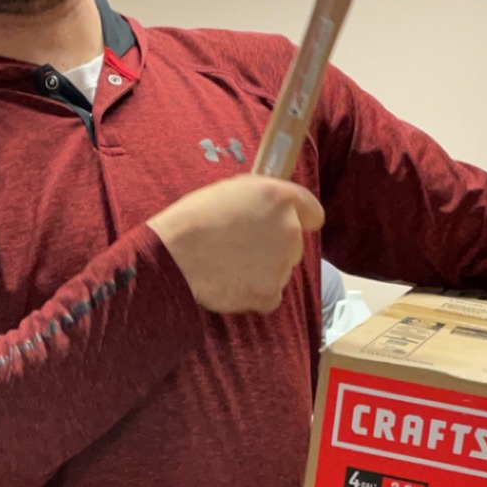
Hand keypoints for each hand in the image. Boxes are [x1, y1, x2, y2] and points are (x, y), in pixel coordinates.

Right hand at [149, 173, 324, 314]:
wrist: (174, 254)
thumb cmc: (195, 218)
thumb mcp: (233, 190)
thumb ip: (264, 198)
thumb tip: (273, 208)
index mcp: (280, 198)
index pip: (312, 212)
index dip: (299, 218)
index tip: (286, 224)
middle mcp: (289, 231)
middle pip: (294, 244)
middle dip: (275, 246)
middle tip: (242, 245)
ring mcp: (282, 265)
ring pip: (281, 270)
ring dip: (263, 269)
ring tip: (230, 263)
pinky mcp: (269, 294)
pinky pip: (270, 296)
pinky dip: (255, 293)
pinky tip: (231, 282)